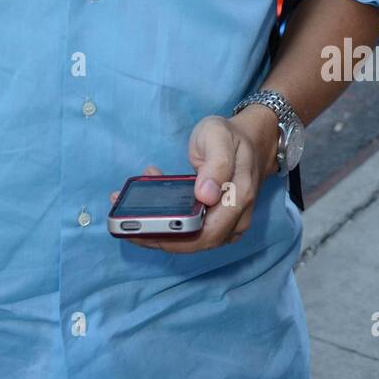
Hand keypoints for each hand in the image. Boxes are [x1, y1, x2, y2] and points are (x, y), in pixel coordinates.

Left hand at [108, 114, 270, 252]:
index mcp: (239, 196)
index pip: (208, 232)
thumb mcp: (219, 137)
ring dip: (160, 231)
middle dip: (159, 235)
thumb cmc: (230, 137)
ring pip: (193, 240)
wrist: (250, 142)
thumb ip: (216, 163)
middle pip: (196, 242)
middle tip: (128, 221)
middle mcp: (237, 218)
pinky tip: (147, 208)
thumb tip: (206, 196)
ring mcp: (228, 224)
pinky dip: (168, 224)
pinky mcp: (217, 223)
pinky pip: (192, 231)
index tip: (145, 225)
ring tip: (130, 212)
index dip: (176, 236)